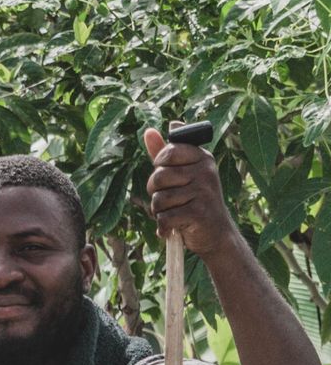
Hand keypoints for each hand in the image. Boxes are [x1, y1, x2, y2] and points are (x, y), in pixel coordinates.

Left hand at [142, 127, 245, 260]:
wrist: (216, 234)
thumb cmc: (194, 202)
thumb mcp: (181, 175)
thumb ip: (164, 154)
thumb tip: (148, 130)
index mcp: (202, 157)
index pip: (168, 152)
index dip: (160, 166)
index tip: (170, 175)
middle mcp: (206, 171)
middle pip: (159, 176)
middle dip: (156, 192)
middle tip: (172, 200)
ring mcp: (204, 191)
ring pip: (159, 199)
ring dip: (160, 212)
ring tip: (176, 213)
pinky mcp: (199, 212)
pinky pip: (165, 217)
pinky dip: (164, 227)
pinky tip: (174, 228)